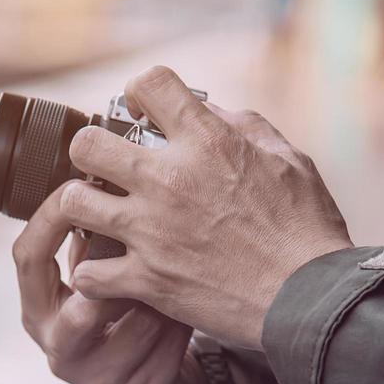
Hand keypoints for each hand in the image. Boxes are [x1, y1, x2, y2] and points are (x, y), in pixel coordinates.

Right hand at [13, 184, 208, 383]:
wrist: (147, 383)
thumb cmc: (122, 309)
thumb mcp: (98, 275)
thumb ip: (93, 239)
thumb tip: (108, 171)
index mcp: (38, 306)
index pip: (27, 255)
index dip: (49, 219)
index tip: (79, 189)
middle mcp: (56, 343)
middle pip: (80, 302)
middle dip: (121, 272)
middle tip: (146, 243)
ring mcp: (94, 374)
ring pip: (135, 321)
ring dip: (164, 289)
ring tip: (185, 266)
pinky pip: (166, 344)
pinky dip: (184, 315)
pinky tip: (196, 300)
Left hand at [60, 66, 352, 348]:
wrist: (311, 299)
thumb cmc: (307, 228)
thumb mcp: (289, 158)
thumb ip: (244, 126)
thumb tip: (210, 111)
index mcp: (208, 141)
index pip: (150, 83)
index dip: (142, 93)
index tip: (146, 114)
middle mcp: (170, 180)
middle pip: (87, 143)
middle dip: (92, 150)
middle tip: (108, 167)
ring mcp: (152, 231)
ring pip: (72, 201)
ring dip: (83, 207)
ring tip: (101, 216)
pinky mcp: (147, 279)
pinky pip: (88, 272)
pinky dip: (94, 274)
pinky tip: (110, 272)